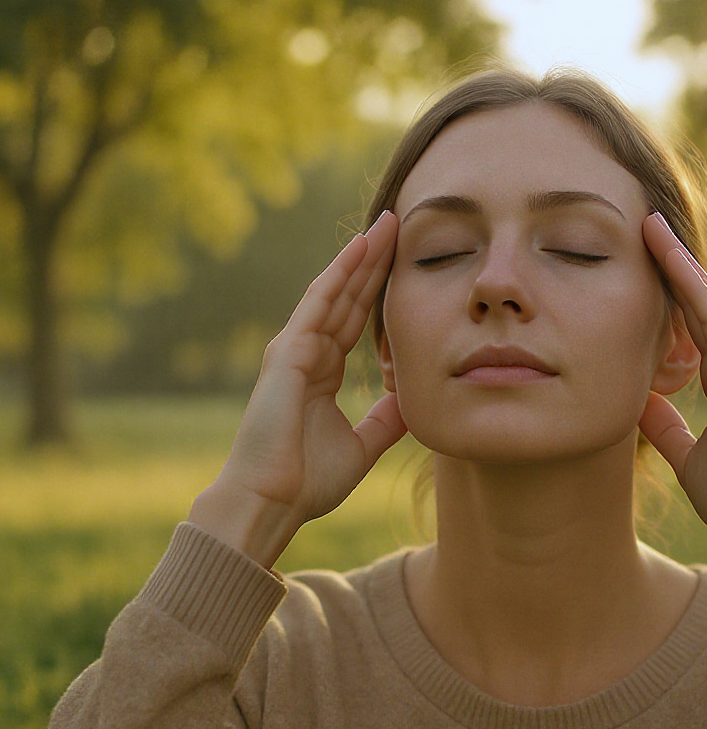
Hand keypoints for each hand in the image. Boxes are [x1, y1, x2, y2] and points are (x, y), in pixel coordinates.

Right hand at [189, 211, 406, 568]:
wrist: (272, 503)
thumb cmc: (307, 482)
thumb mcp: (363, 446)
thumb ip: (385, 420)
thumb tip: (411, 401)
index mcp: (322, 374)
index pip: (355, 320)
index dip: (378, 289)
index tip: (404, 261)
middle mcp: (307, 355)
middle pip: (347, 298)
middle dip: (373, 262)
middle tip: (399, 225)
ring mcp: (295, 351)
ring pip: (334, 293)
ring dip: (360, 258)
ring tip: (386, 225)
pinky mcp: (287, 354)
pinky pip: (317, 306)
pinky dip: (338, 275)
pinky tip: (358, 249)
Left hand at [638, 212, 706, 622]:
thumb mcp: (685, 454)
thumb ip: (665, 425)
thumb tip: (636, 399)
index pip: (696, 323)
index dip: (673, 288)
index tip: (645, 255)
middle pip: (705, 303)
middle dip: (676, 262)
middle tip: (646, 223)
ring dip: (683, 266)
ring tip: (654, 229)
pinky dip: (698, 298)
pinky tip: (677, 269)